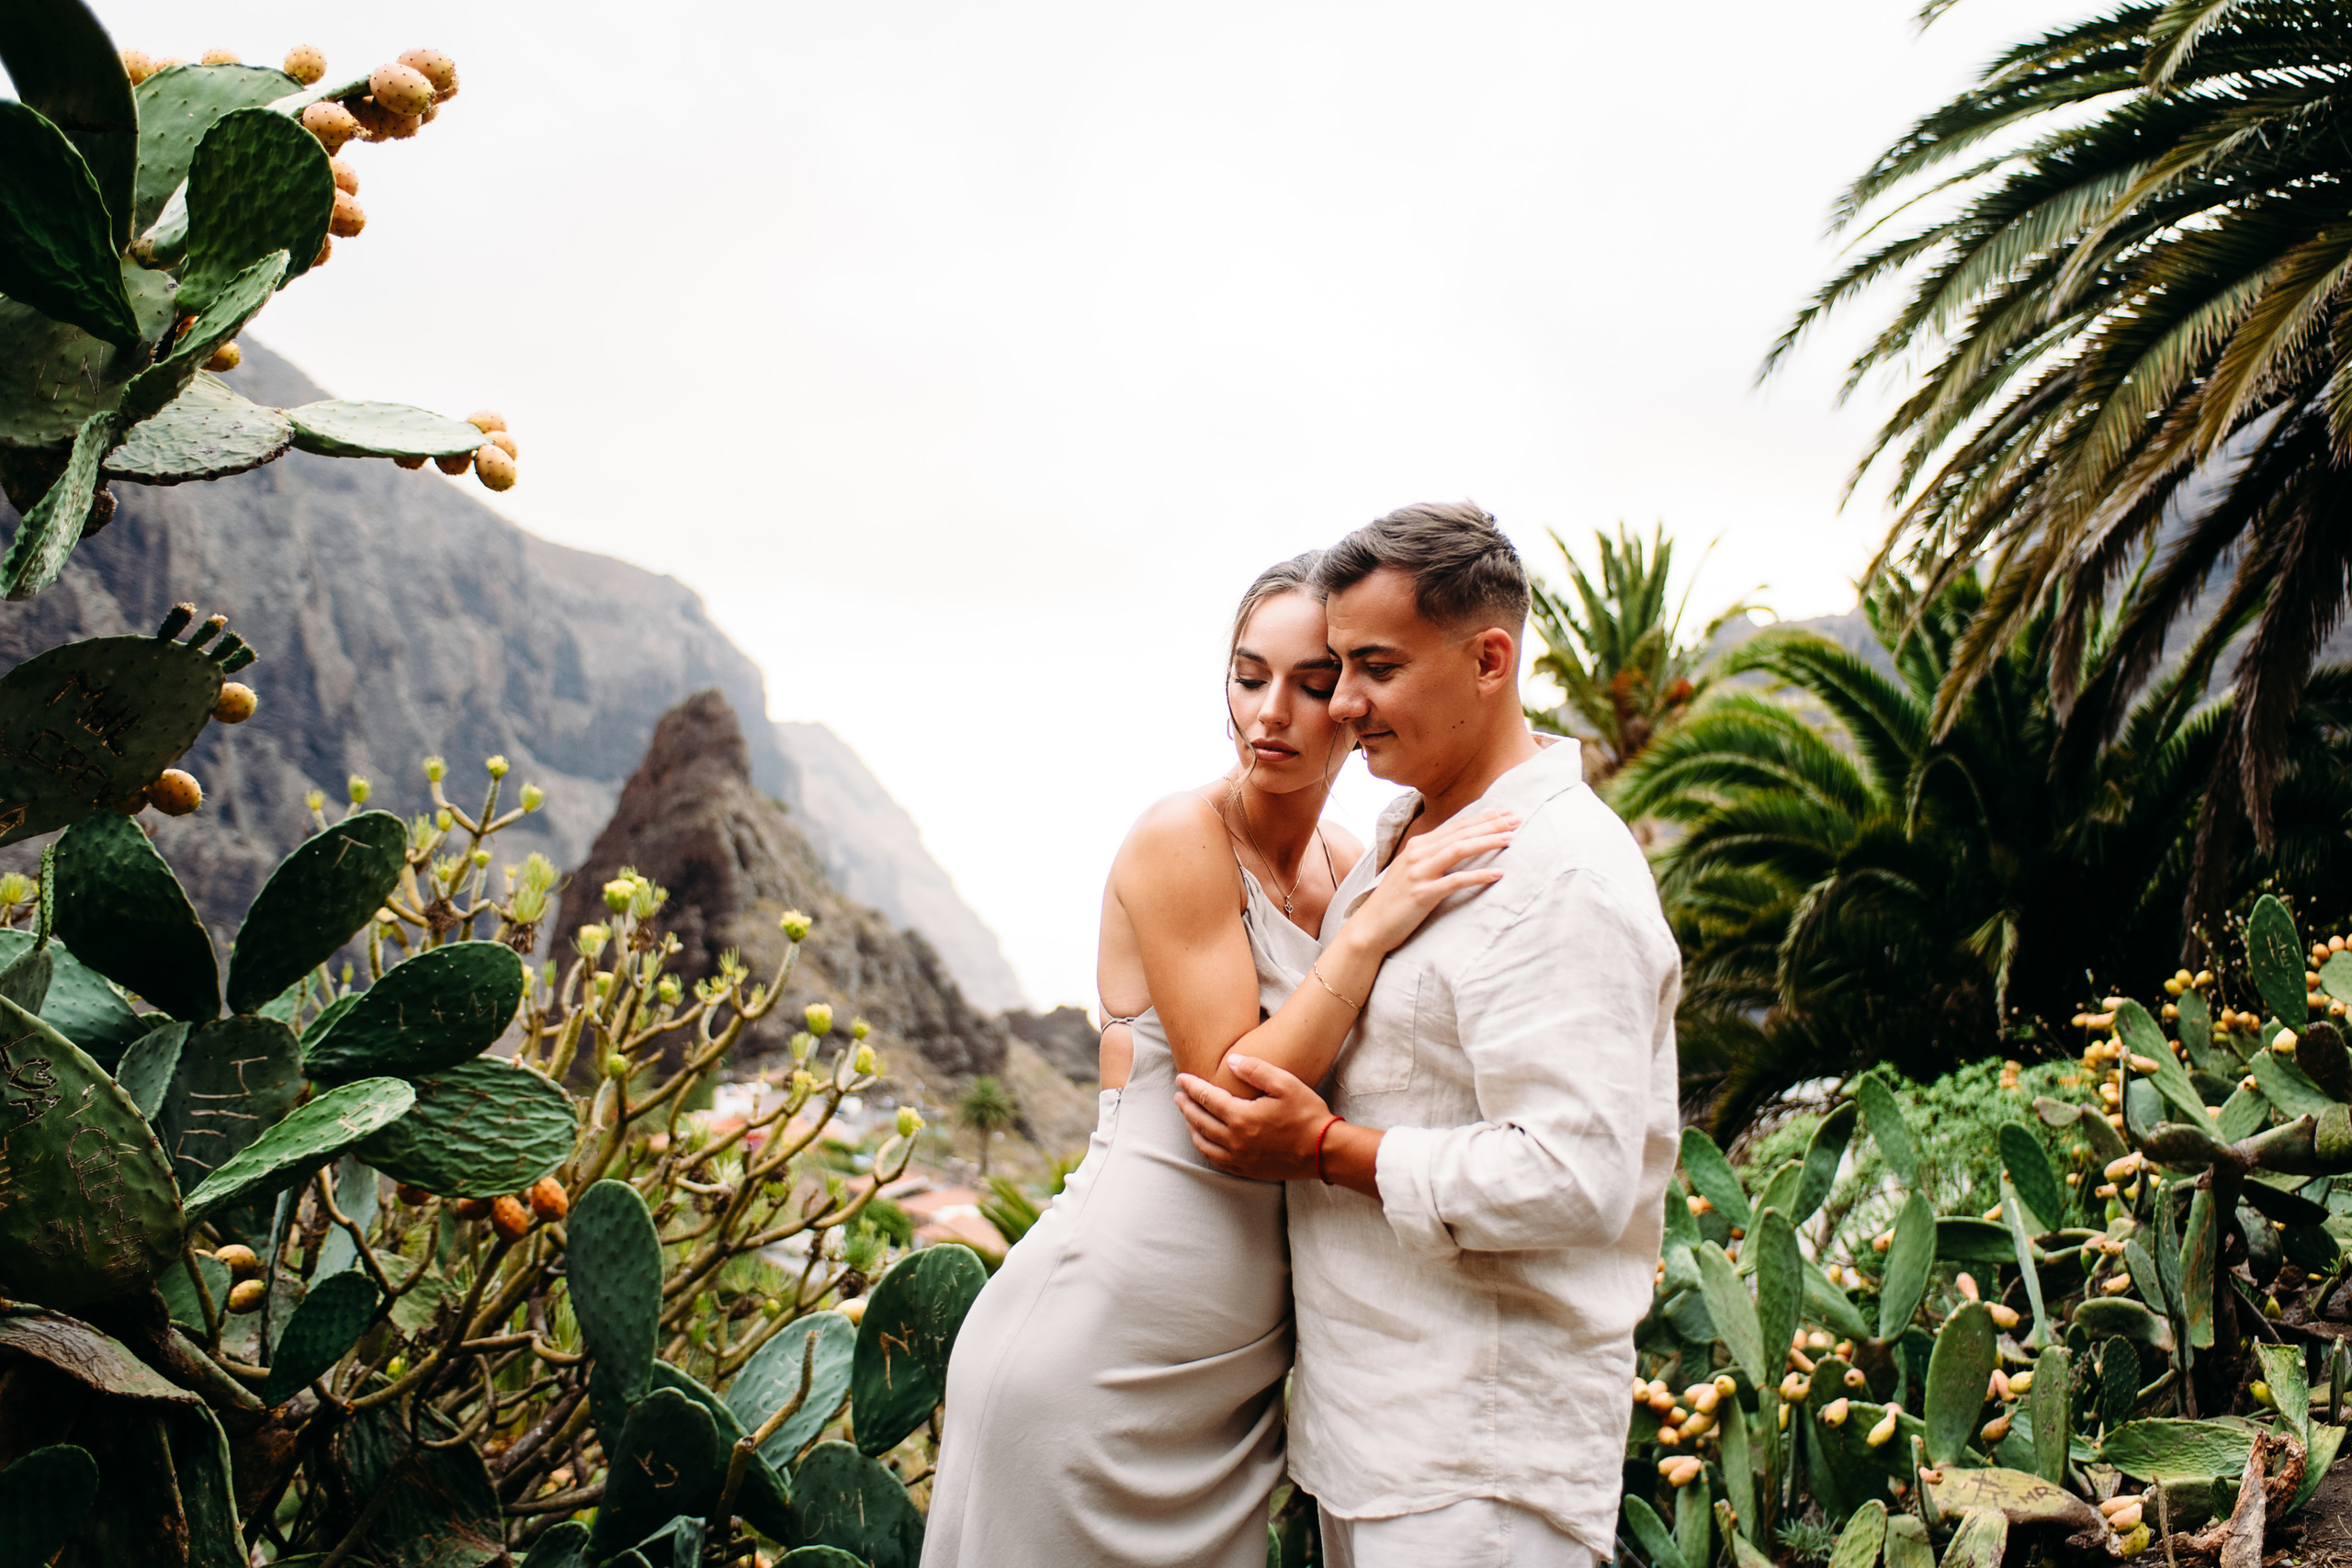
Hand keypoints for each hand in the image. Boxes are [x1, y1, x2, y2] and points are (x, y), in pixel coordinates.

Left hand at [1175, 1053, 1334, 1181]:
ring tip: (1187, 1117)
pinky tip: (1205, 1143)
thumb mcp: (1285, 1083)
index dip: (1191, 1087)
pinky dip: (1206, 1149)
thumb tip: (1230, 1061)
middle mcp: (1236, 1140)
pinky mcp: (1249, 1170)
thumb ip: (1255, 1070)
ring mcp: (1241, 1158)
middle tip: (1178, 1096)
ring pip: (1205, 1144)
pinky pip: (1218, 1161)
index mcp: (1241, 1117)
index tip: (1180, 1079)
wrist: (1324, 1151)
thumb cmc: (1307, 1114)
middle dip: (1186, 1107)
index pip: (1207, 1099)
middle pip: (1201, 1121)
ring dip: (1193, 1128)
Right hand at [1344, 809, 1516, 954]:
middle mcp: (1417, 854)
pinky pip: (1455, 881)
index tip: (1507, 812)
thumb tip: (1460, 848)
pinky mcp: (1422, 894)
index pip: (1456, 825)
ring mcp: (1419, 873)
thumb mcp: (1412, 871)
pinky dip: (1478, 876)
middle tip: (1517, 819)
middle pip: (1461, 833)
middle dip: (1491, 824)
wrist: (1370, 927)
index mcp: (1417, 845)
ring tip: (1511, 839)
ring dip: (1487, 842)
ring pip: (1459, 850)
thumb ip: (1432, 857)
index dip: (1483, 817)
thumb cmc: (1395, 901)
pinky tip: (1498, 874)